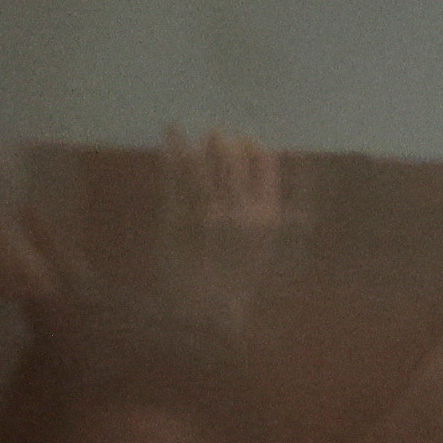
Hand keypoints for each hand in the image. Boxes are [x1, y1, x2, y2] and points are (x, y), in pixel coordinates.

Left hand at [155, 126, 291, 327]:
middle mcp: (242, 210)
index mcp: (267, 216)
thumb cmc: (234, 280)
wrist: (205, 313)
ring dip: (199, 141)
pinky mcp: (181, 217)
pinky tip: (172, 131)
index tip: (243, 142)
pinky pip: (179, 174)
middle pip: (235, 156)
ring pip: (207, 161)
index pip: (266, 163)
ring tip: (188, 129)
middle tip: (215, 137)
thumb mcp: (262, 245)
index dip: (254, 146)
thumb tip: (270, 177)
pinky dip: (175, 149)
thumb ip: (265, 212)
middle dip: (225, 140)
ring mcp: (210, 213)